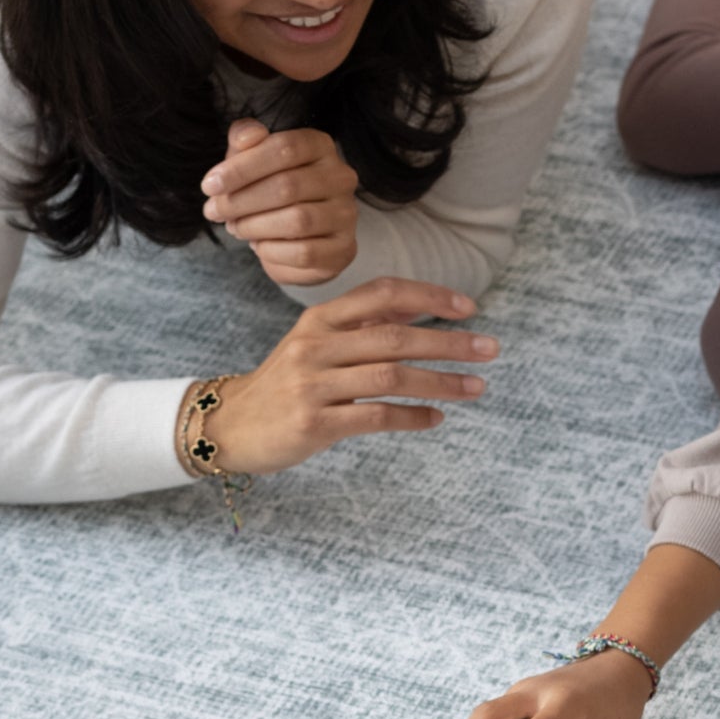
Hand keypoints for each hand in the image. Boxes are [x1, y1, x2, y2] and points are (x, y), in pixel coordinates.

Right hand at [201, 278, 497, 475]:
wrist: (229, 424)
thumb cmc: (286, 383)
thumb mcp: (317, 342)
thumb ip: (363, 324)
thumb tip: (417, 307)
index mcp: (321, 319)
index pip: (382, 293)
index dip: (428, 297)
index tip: (469, 307)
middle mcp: (316, 345)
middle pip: (395, 336)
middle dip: (449, 342)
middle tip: (490, 349)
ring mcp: (313, 384)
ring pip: (390, 376)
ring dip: (441, 381)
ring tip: (477, 387)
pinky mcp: (313, 423)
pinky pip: (375, 417)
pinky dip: (412, 417)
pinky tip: (436, 418)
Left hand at [202, 120, 359, 285]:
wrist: (296, 236)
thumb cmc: (270, 189)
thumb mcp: (252, 160)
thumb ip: (245, 140)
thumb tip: (248, 135)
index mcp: (320, 146)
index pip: (284, 147)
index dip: (242, 167)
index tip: (209, 186)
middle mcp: (341, 177)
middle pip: (288, 186)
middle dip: (241, 201)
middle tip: (215, 211)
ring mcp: (347, 214)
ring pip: (297, 220)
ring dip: (254, 226)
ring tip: (236, 228)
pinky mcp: (344, 248)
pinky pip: (304, 252)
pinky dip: (272, 251)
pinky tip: (259, 245)